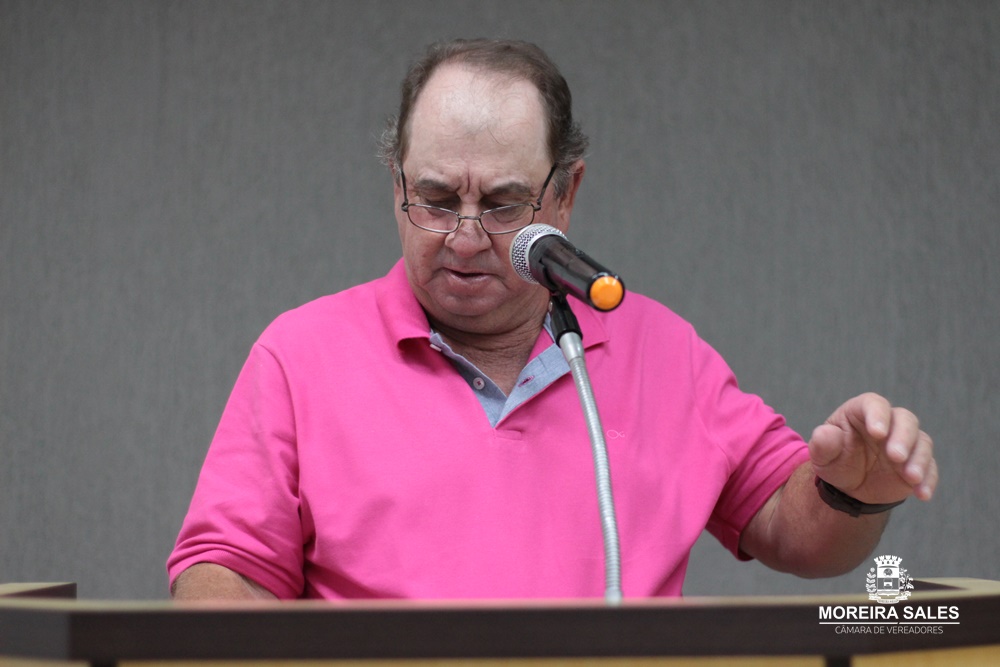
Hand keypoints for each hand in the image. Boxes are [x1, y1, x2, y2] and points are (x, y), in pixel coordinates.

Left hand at [809, 393, 936, 504]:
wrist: (850, 486)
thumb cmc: (836, 462)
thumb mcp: (823, 456)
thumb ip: (822, 444)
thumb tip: (823, 434)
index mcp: (862, 412)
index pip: (873, 404)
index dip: (877, 415)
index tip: (877, 433)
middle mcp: (889, 423)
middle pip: (905, 419)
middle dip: (903, 437)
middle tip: (896, 457)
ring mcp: (906, 442)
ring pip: (922, 441)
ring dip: (919, 459)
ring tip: (911, 478)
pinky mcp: (917, 462)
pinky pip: (930, 467)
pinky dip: (929, 479)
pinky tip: (922, 494)